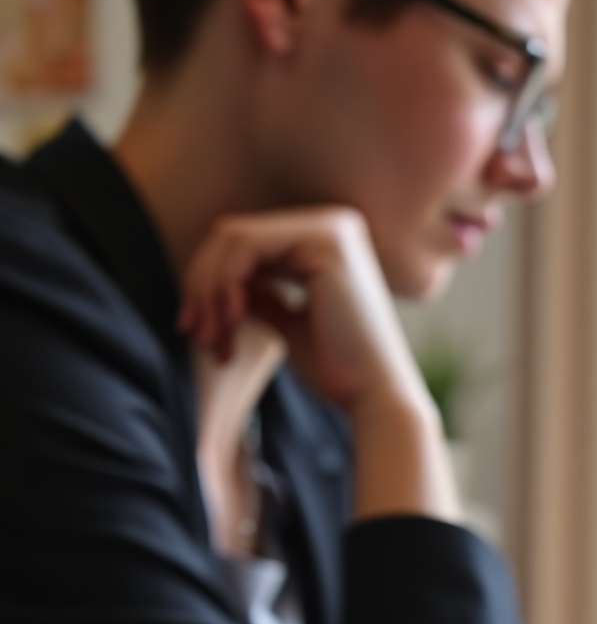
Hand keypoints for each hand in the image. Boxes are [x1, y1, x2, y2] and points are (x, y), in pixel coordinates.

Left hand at [178, 207, 457, 520]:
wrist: (376, 399)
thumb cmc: (339, 372)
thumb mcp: (289, 324)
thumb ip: (260, 296)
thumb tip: (220, 283)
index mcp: (329, 242)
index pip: (246, 245)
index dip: (208, 285)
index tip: (197, 331)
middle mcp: (334, 224)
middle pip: (233, 237)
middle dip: (202, 288)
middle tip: (194, 335)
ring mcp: (331, 228)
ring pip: (233, 240)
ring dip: (209, 291)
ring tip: (212, 339)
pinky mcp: (325, 241)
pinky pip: (247, 247)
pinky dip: (225, 285)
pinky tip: (231, 322)